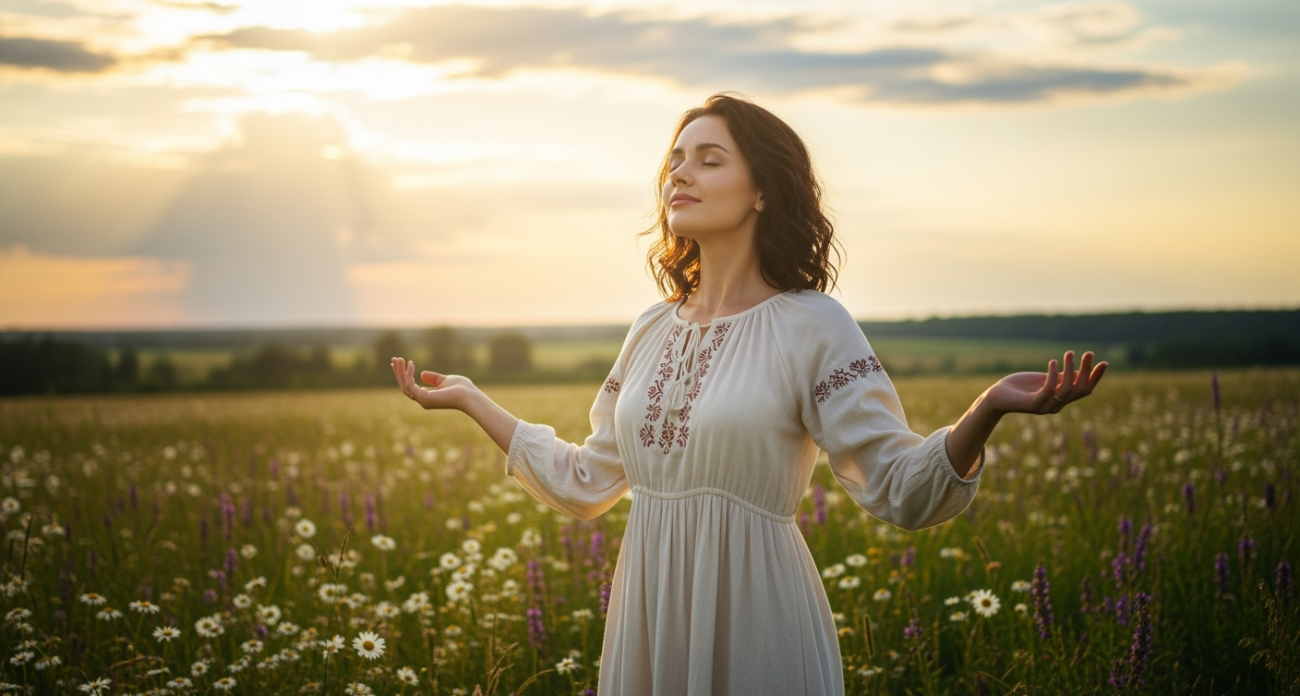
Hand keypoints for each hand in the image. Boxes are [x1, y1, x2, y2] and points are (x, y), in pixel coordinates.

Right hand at [390, 357, 475, 410]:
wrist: (469, 395)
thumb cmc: (461, 389)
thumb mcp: (445, 380)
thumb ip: (434, 378)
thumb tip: (421, 374)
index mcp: (427, 397)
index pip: (410, 386)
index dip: (403, 375)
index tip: (399, 363)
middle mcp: (423, 400)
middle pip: (404, 386)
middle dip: (398, 373)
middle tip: (394, 359)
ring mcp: (423, 401)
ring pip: (404, 386)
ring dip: (400, 372)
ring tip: (399, 359)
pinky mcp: (424, 398)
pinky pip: (410, 385)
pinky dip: (408, 375)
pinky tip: (411, 364)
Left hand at [984, 350, 1107, 415]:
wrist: (997, 396)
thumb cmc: (1020, 387)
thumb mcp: (1044, 380)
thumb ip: (1061, 378)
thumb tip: (1081, 372)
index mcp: (1061, 399)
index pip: (1084, 390)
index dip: (1095, 378)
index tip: (1104, 362)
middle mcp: (1056, 406)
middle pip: (1079, 390)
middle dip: (1087, 372)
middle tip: (1088, 353)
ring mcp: (1045, 406)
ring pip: (1066, 390)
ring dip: (1070, 370)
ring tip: (1069, 353)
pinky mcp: (1032, 404)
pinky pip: (1048, 390)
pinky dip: (1053, 375)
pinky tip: (1053, 362)